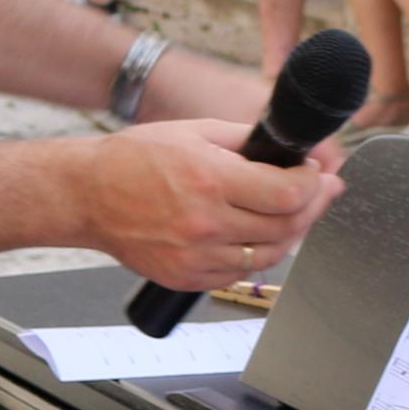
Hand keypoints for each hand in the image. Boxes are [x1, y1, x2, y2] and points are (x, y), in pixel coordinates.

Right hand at [80, 114, 342, 293]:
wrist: (88, 194)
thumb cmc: (136, 158)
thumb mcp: (196, 131)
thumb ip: (249, 141)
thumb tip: (296, 148)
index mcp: (210, 180)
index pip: (288, 194)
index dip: (313, 184)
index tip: (315, 173)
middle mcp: (205, 224)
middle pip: (287, 228)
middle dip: (312, 206)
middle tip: (320, 191)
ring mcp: (195, 257)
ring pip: (270, 256)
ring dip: (291, 234)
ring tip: (292, 213)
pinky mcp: (186, 278)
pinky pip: (240, 274)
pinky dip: (257, 255)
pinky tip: (257, 234)